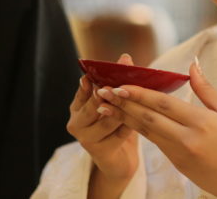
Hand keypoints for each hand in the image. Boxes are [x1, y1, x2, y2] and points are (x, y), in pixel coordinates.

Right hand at [66, 54, 138, 189]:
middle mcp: (76, 122)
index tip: (98, 72)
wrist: (120, 159)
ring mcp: (86, 138)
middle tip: (115, 85)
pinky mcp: (100, 151)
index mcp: (77, 106)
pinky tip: (140, 120)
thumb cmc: (117, 125)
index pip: (83, 89)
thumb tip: (125, 57)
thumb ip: (118, 80)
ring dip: (122, 109)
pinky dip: (130, 124)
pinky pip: (119, 133)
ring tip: (136, 100)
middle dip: (105, 94)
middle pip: (91, 104)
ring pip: (106, 119)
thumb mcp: (115, 101)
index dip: (92, 79)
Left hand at [97, 61, 216, 198]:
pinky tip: (127, 120)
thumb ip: (206, 90)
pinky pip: (154, 141)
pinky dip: (138, 129)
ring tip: (105, 106)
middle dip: (123, 103)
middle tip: (103, 92)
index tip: (120, 84)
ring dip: (124, 117)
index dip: (139, 93)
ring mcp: (179, 153)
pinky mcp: (176, 163)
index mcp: (201, 122)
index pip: (163, 104)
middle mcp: (186, 138)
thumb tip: (191, 66)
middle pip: (148, 117)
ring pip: (147, 131)